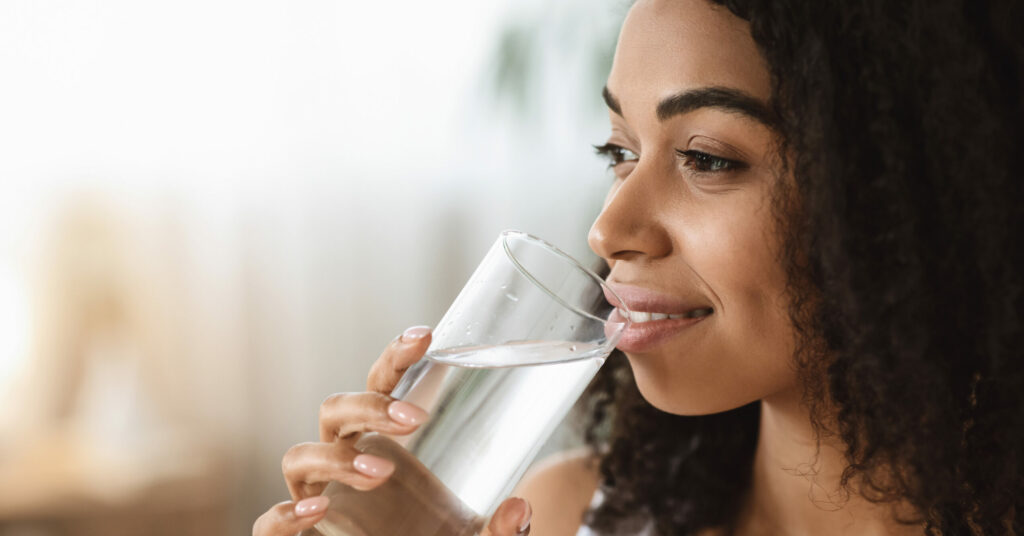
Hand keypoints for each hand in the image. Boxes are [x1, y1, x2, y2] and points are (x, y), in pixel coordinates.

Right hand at [252, 326, 532, 535]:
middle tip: (416, 418)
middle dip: (370, 406)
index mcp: (381, 442)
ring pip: (299, 454)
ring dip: (336, 457)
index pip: (380, 385)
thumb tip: (521, 507)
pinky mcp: (296, 535)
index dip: (395, 358)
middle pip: (336, 409)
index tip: (425, 336)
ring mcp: (315, 495)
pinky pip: (269, 521)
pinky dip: (284, 513)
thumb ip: (501, 530)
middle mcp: (342, 460)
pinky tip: (317, 510)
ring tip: (379, 472)